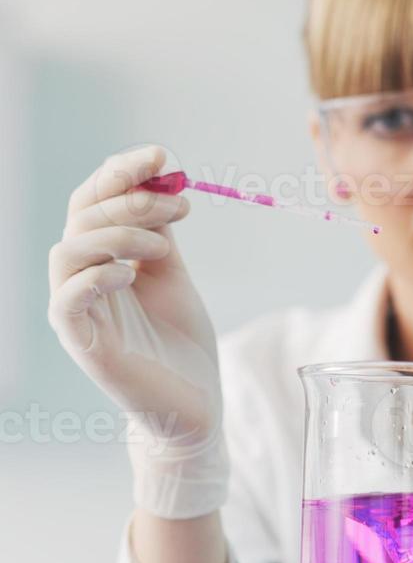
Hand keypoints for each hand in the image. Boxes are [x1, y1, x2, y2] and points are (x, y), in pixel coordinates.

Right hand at [48, 145, 228, 518]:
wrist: (195, 405)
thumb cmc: (182, 344)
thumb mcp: (173, 276)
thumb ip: (158, 233)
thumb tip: (157, 181)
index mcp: (101, 259)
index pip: (94, 200)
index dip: (121, 172)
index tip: (164, 158)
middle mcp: (82, 280)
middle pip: (81, 216)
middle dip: (129, 199)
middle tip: (179, 208)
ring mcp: (79, 312)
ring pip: (70, 250)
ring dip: (118, 234)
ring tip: (163, 247)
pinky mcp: (83, 343)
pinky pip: (68, 298)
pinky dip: (98, 275)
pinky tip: (132, 273)